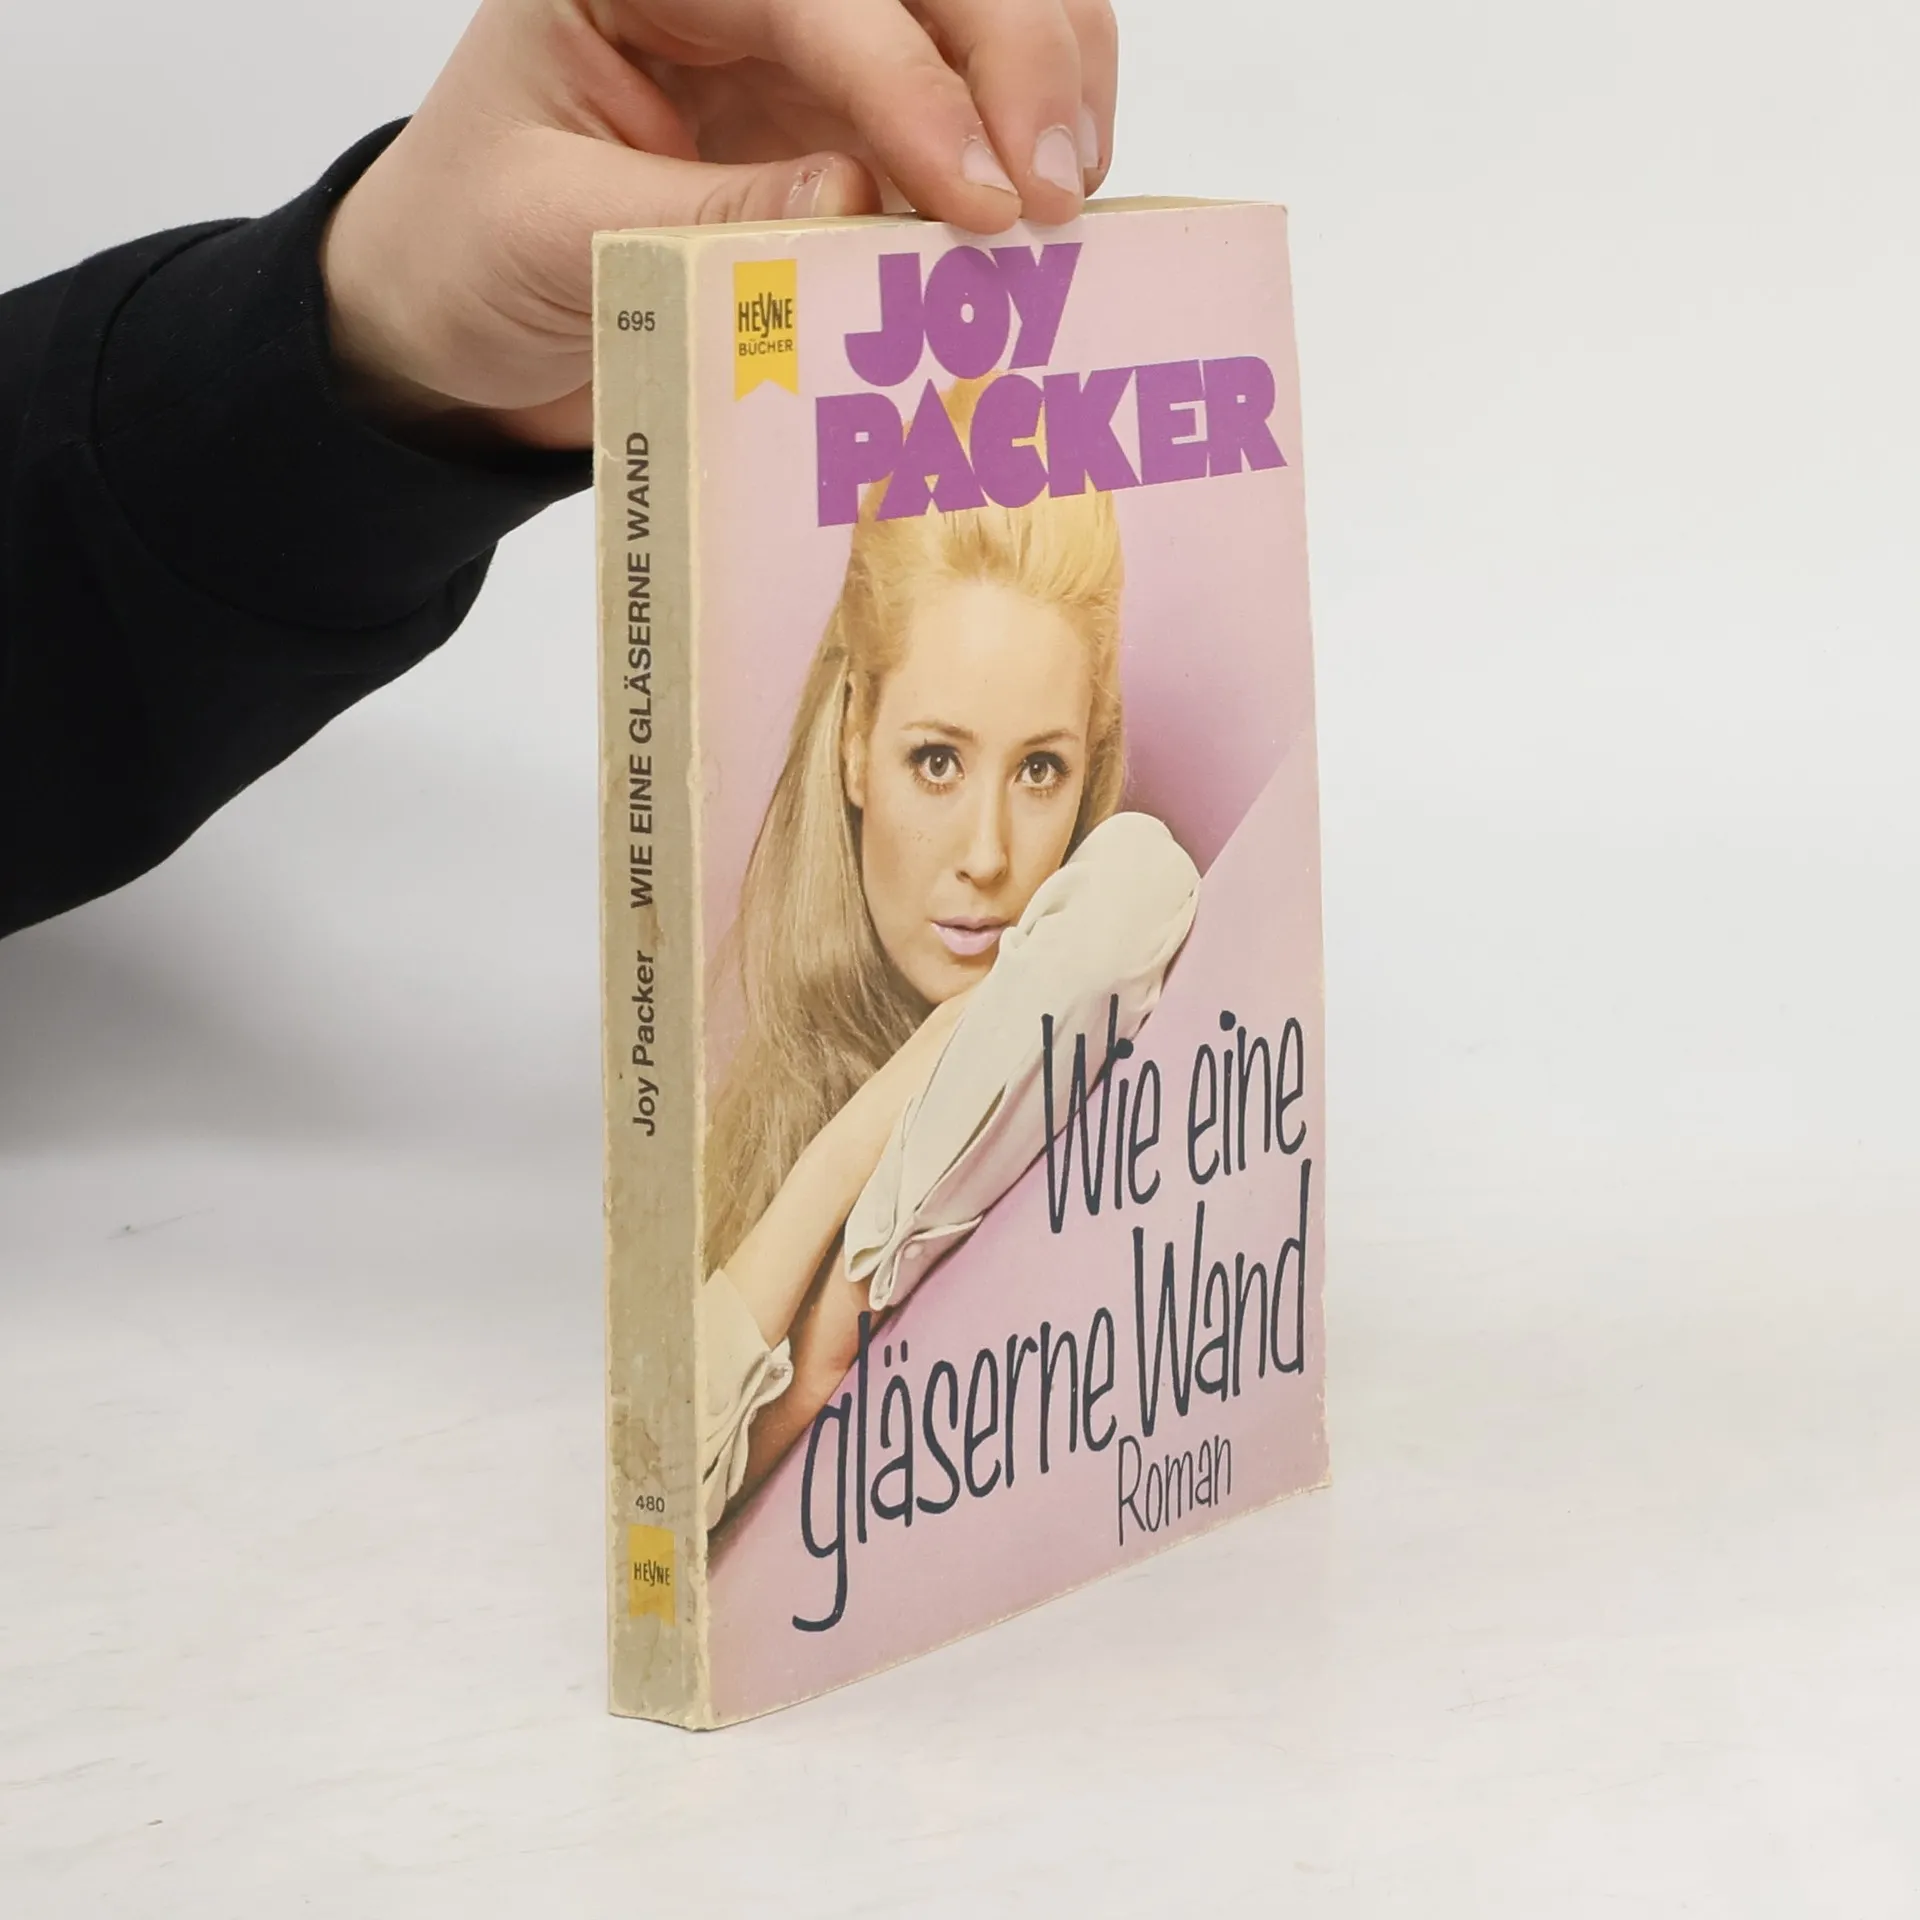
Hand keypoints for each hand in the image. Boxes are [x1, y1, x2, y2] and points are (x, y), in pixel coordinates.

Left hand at [321, 0, 1116, 450]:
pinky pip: (974, 103)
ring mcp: (814, 50)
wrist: (461, 321)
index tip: (977, 197)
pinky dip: (1030, 141)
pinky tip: (1044, 213)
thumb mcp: (551, 233)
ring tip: (1065, 203)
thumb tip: (858, 200)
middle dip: (1019, 57)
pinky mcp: (855, 123)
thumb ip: (700, 217)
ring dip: (1051, 84)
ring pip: (981, 7)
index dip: (914, 82)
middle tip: (1051, 197)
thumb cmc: (470, 253)